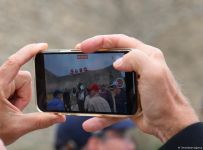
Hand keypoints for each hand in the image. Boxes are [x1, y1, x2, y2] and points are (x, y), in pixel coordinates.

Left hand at [0, 43, 64, 144]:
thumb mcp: (18, 126)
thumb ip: (42, 121)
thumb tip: (61, 117)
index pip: (15, 62)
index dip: (30, 51)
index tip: (43, 46)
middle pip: (24, 78)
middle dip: (25, 95)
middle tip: (15, 110)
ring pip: (21, 83)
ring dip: (21, 97)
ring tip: (10, 110)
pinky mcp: (0, 86)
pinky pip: (15, 86)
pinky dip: (16, 96)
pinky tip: (8, 107)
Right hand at [75, 34, 198, 141]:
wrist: (169, 123)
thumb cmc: (164, 99)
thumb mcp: (153, 73)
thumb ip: (136, 59)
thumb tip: (117, 63)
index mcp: (145, 55)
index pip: (119, 41)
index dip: (100, 41)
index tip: (83, 47)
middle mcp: (138, 66)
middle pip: (111, 57)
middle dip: (94, 56)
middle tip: (79, 58)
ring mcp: (131, 82)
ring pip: (107, 79)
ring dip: (94, 85)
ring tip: (81, 87)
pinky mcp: (127, 97)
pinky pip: (110, 101)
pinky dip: (101, 113)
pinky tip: (91, 122)